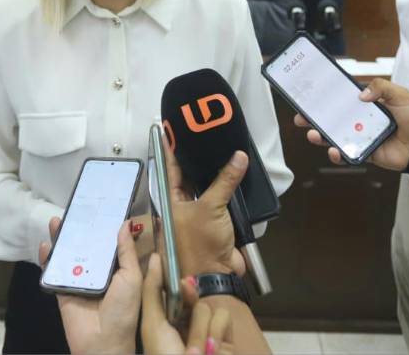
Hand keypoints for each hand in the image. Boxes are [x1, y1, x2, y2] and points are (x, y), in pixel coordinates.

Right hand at [39, 217, 141, 353]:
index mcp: (116, 270)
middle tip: (74, 210)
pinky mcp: (62, 290)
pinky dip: (46, 259)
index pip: (108, 243)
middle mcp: (96, 273)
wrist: (102, 342)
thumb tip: (124, 224)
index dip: (103, 227)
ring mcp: (78, 281)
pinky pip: (53, 272)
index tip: (98, 207)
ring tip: (56, 221)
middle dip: (79, 229)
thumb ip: (126, 252)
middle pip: (85, 246)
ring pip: (68, 255)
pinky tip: (45, 245)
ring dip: (61, 239)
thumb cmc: (123, 311)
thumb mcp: (131, 278)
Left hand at [141, 252, 234, 353]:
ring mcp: (206, 328)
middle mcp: (185, 322)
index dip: (175, 284)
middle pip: (192, 296)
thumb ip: (152, 291)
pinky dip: (215, 333)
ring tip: (194, 350)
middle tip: (183, 325)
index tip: (177, 277)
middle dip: (188, 312)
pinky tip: (210, 349)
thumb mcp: (153, 324)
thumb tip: (155, 257)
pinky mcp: (225, 335)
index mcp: (164, 319)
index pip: (172, 291)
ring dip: (200, 330)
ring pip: (207, 306)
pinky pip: (222, 316)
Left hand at [165, 141, 247, 276]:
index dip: (171, 150)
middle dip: (195, 160)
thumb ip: (225, 181)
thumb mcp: (211, 208)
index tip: (170, 131)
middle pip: (188, 177)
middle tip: (202, 133)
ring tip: (219, 147)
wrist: (214, 277)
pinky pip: (221, 199)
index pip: (169, 170)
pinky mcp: (216, 222)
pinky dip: (227, 188)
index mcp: (170, 203)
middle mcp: (181, 207)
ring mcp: (198, 215)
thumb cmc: (200, 244)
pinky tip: (234, 172)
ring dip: (214, 173)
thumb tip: (239, 156)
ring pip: (206, 188)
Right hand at [294, 77, 408, 170]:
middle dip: (313, 119)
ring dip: (321, 136)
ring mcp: (360, 137)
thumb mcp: (399, 94)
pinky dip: (337, 154)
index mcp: (364, 105)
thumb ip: (380, 88)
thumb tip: (361, 95)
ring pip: (335, 137)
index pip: (340, 101)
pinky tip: (333, 151)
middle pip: (331, 120)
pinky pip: (347, 154)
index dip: (324, 100)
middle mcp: (359, 121)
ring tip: (313, 134)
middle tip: (301, 119)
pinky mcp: (364, 153)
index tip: (309, 98)